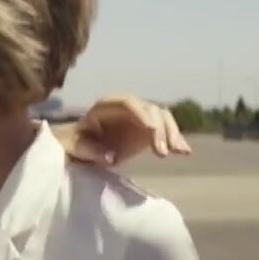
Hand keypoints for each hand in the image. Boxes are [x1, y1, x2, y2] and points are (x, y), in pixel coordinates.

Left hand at [59, 95, 191, 165]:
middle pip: (149, 110)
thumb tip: (111, 157)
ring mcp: (141, 116)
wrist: (80, 147)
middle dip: (159, 129)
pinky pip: (166, 131)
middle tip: (162, 152)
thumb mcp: (75, 147)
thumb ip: (91, 150)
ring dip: (172, 134)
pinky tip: (185, 152)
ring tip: (178, 152)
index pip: (127, 103)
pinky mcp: (149, 129)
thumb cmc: (73, 143)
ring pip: (163, 118)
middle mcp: (127, 106)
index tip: (151, 130)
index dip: (140, 114)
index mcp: (107, 105)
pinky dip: (176, 140)